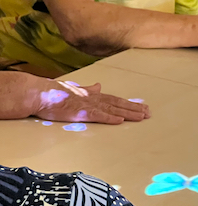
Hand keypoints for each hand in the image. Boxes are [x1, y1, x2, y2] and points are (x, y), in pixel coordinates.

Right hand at [35, 81, 150, 123]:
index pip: (115, 100)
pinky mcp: (80, 113)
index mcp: (93, 95)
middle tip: (149, 113)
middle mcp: (94, 99)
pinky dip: (110, 118)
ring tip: (141, 116)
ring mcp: (88, 106)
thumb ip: (89, 89)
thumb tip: (99, 85)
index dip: (129, 103)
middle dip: (134, 109)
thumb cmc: (56, 93)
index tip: (142, 106)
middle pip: (118, 104)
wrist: (41, 94)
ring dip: (128, 113)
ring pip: (113, 109)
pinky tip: (120, 120)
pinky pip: (98, 116)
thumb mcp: (76, 89)